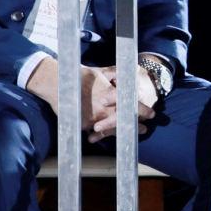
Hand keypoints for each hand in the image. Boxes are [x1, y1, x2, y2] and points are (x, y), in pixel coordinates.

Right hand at [25, 59, 155, 142]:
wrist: (58, 82)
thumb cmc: (81, 76)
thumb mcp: (100, 72)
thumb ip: (114, 74)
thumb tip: (125, 72)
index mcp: (112, 93)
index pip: (132, 104)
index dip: (143, 110)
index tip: (151, 114)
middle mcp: (105, 107)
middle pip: (125, 119)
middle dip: (136, 125)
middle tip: (144, 129)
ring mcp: (94, 117)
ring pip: (112, 128)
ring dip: (122, 132)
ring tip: (129, 135)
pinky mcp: (84, 124)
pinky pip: (95, 131)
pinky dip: (101, 135)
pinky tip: (108, 138)